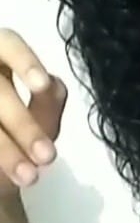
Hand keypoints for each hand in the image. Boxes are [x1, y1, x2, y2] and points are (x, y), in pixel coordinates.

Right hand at [0, 29, 66, 194]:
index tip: (42, 85)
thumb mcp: (41, 119)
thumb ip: (50, 102)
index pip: (8, 44)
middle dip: (23, 125)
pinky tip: (1, 179)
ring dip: (4, 149)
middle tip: (47, 157)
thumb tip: (52, 85)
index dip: (24, 61)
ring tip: (28, 176)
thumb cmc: (17, 134)